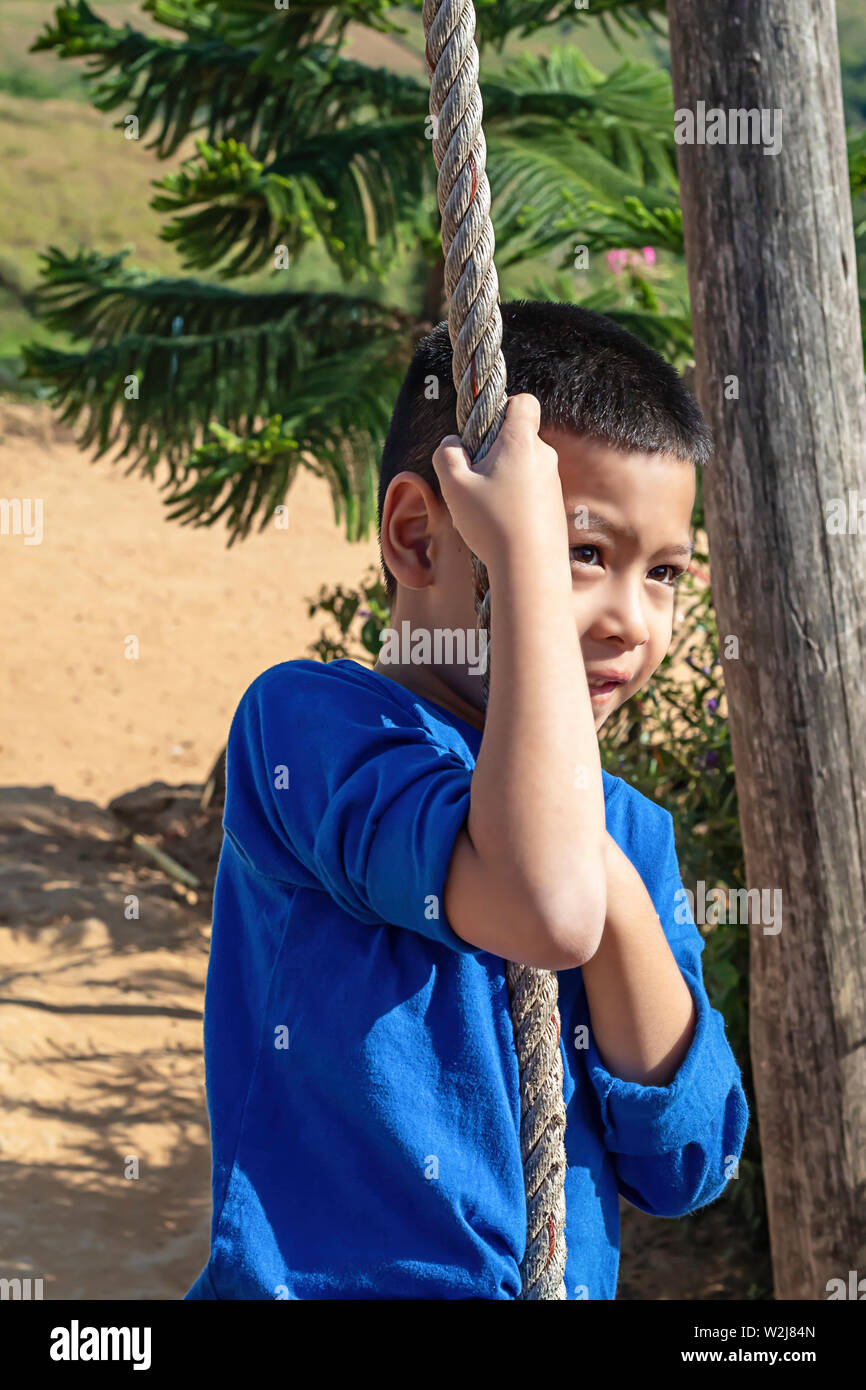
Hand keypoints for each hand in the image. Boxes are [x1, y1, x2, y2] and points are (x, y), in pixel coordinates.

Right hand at [431, 393, 567, 571]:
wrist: (531, 569)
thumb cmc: (491, 523)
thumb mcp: (454, 487)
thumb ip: (446, 455)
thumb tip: (451, 443)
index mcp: (521, 442)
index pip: (524, 402)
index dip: (503, 407)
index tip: (485, 431)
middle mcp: (544, 456)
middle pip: (519, 437)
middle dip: (496, 451)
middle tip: (476, 480)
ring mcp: (553, 482)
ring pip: (524, 466)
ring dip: (505, 478)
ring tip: (488, 509)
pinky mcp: (556, 506)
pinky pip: (532, 491)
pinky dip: (516, 500)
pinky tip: (502, 524)